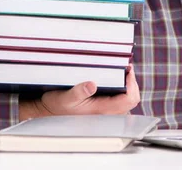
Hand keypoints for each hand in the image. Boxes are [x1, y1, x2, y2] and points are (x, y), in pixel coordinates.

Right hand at [19, 64, 140, 119]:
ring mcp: (105, 113)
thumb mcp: (65, 97)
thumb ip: (79, 91)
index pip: (128, 99)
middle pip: (132, 100)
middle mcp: (106, 113)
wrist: (49, 113)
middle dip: (133, 83)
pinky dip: (121, 90)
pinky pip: (119, 101)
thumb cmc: (57, 106)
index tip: (127, 69)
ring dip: (128, 86)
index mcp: (101, 110)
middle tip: (126, 68)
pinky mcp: (101, 110)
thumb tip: (92, 84)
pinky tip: (114, 80)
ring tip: (122, 72)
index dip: (132, 83)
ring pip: (127, 101)